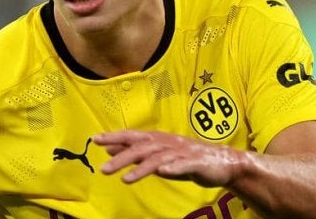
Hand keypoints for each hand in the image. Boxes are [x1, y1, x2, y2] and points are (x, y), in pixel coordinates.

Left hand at [94, 130, 245, 186]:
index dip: (114, 137)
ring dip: (141, 168)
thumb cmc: (184, 158)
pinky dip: (173, 167)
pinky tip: (163, 172)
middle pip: (141, 149)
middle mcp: (166, 143)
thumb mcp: (156, 155)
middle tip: (104, 169)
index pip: (131, 136)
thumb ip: (134, 152)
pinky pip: (183, 164)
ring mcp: (181, 152)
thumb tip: (110, 149)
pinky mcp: (195, 162)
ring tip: (126, 179)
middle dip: (121, 158)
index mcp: (156, 140)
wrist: (220, 162)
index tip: (96, 140)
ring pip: (158, 159)